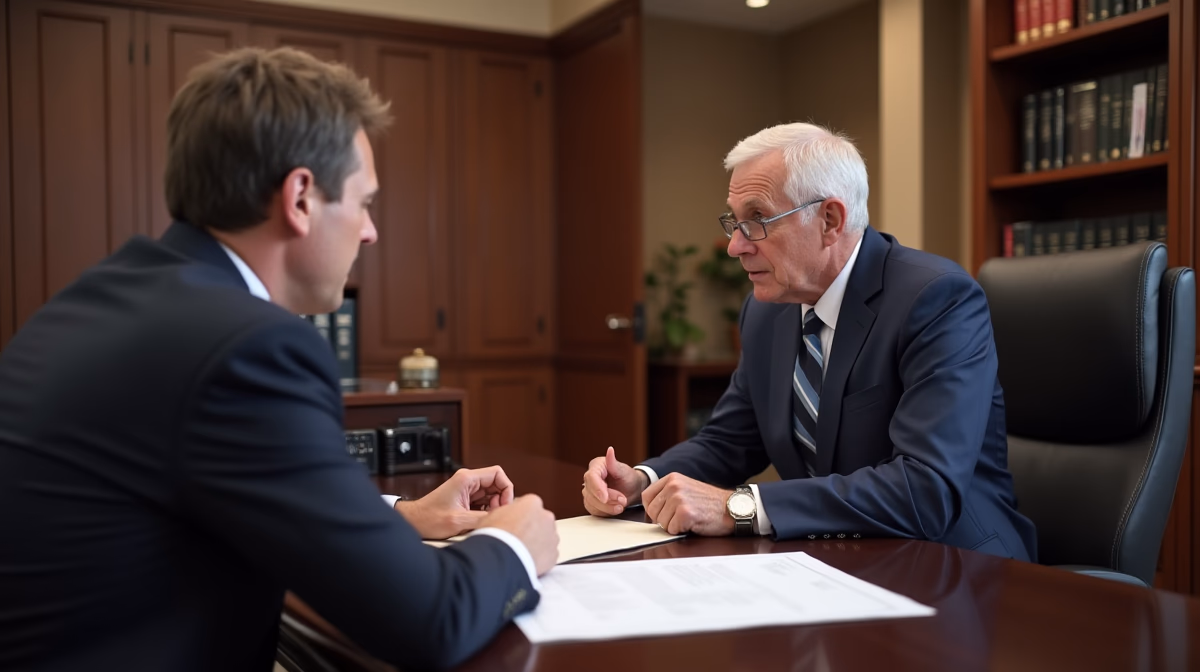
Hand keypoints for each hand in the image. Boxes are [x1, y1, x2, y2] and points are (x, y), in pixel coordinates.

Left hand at [396, 466, 514, 538]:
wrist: (413, 522)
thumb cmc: (429, 519)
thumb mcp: (459, 521)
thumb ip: (483, 518)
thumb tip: (502, 519)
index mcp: (466, 479)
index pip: (498, 474)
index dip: (506, 489)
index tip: (504, 505)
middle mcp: (467, 480)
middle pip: (496, 484)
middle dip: (500, 500)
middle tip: (494, 515)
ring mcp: (466, 489)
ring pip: (491, 494)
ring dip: (492, 507)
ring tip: (484, 520)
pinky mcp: (464, 498)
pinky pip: (483, 502)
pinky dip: (485, 511)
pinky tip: (478, 521)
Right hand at [477, 494, 558, 575]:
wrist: (501, 560)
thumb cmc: (496, 537)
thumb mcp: (491, 516)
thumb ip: (503, 513)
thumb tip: (503, 517)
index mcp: (532, 503)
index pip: (529, 504)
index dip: (519, 514)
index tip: (513, 522)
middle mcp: (546, 517)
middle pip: (540, 520)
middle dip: (531, 528)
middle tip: (517, 538)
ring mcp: (552, 536)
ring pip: (546, 537)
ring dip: (537, 542)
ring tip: (521, 552)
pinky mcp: (554, 555)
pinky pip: (548, 554)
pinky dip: (541, 557)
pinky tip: (527, 561)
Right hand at [582, 446, 648, 516]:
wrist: (632, 490)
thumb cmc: (628, 478)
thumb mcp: (624, 471)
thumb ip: (614, 463)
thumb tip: (610, 450)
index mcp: (596, 466)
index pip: (591, 477)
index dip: (597, 488)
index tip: (605, 497)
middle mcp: (590, 479)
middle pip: (590, 492)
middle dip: (607, 500)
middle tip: (623, 500)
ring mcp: (589, 491)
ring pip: (591, 503)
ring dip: (607, 507)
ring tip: (621, 505)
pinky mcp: (592, 503)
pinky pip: (594, 510)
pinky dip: (606, 512)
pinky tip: (616, 509)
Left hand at [642, 473, 734, 535]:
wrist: (733, 508)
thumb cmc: (711, 503)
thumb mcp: (686, 489)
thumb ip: (668, 495)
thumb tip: (650, 511)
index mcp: (672, 478)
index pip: (646, 497)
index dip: (653, 510)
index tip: (664, 514)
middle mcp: (673, 486)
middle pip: (652, 512)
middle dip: (663, 520)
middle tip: (681, 518)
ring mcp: (678, 499)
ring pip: (661, 523)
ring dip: (674, 526)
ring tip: (690, 519)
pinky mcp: (685, 513)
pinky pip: (672, 530)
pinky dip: (682, 531)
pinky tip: (694, 523)